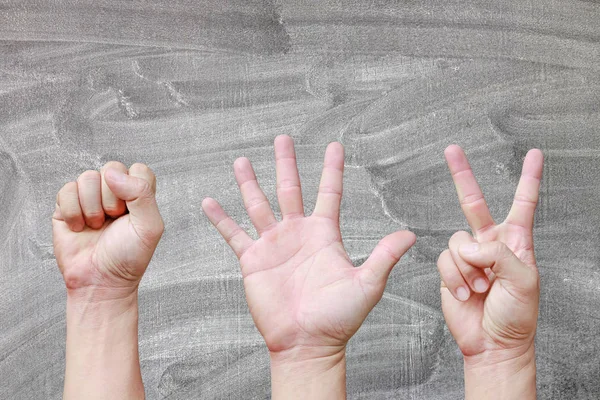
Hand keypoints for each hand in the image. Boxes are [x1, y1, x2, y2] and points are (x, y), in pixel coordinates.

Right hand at [53, 162, 163, 297]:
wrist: (101, 280)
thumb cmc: (128, 256)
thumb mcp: (149, 227)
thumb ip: (141, 194)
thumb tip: (112, 174)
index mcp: (138, 194)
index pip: (138, 170)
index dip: (134, 188)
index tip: (132, 212)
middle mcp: (115, 192)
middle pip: (111, 169)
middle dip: (112, 198)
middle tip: (114, 221)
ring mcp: (90, 197)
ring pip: (87, 177)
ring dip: (92, 207)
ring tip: (97, 226)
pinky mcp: (67, 205)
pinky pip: (66, 190)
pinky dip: (73, 211)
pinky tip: (79, 227)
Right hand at [202, 135, 415, 356]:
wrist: (307, 343)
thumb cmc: (338, 318)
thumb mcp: (366, 284)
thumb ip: (384, 256)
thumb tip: (411, 234)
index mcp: (324, 234)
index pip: (329, 193)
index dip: (332, 169)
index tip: (334, 145)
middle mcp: (297, 234)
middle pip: (290, 189)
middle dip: (286, 163)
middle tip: (283, 138)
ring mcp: (273, 245)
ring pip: (258, 205)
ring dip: (250, 183)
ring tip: (242, 160)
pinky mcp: (253, 261)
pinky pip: (233, 234)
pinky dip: (221, 219)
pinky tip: (209, 201)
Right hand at [438, 145, 542, 360]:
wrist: (492, 343)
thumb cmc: (516, 316)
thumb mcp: (523, 280)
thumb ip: (499, 253)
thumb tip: (470, 245)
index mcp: (516, 242)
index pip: (524, 203)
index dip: (529, 178)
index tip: (535, 154)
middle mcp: (490, 244)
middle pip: (473, 202)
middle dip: (462, 174)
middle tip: (451, 150)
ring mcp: (468, 256)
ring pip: (456, 241)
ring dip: (468, 269)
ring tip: (481, 288)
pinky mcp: (450, 270)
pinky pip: (444, 260)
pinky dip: (455, 279)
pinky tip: (466, 293)